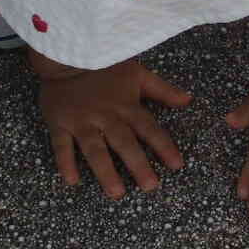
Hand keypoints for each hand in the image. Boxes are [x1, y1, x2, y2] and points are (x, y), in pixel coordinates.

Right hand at [37, 58, 191, 199]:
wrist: (66, 55)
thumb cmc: (105, 67)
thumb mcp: (137, 73)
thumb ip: (162, 90)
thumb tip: (188, 100)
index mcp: (126, 105)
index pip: (149, 128)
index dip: (164, 146)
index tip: (177, 165)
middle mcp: (106, 116)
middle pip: (124, 143)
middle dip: (138, 165)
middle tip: (150, 186)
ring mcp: (82, 121)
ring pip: (95, 149)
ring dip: (105, 171)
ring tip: (116, 192)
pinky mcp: (60, 123)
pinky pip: (61, 146)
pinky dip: (65, 163)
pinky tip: (72, 181)